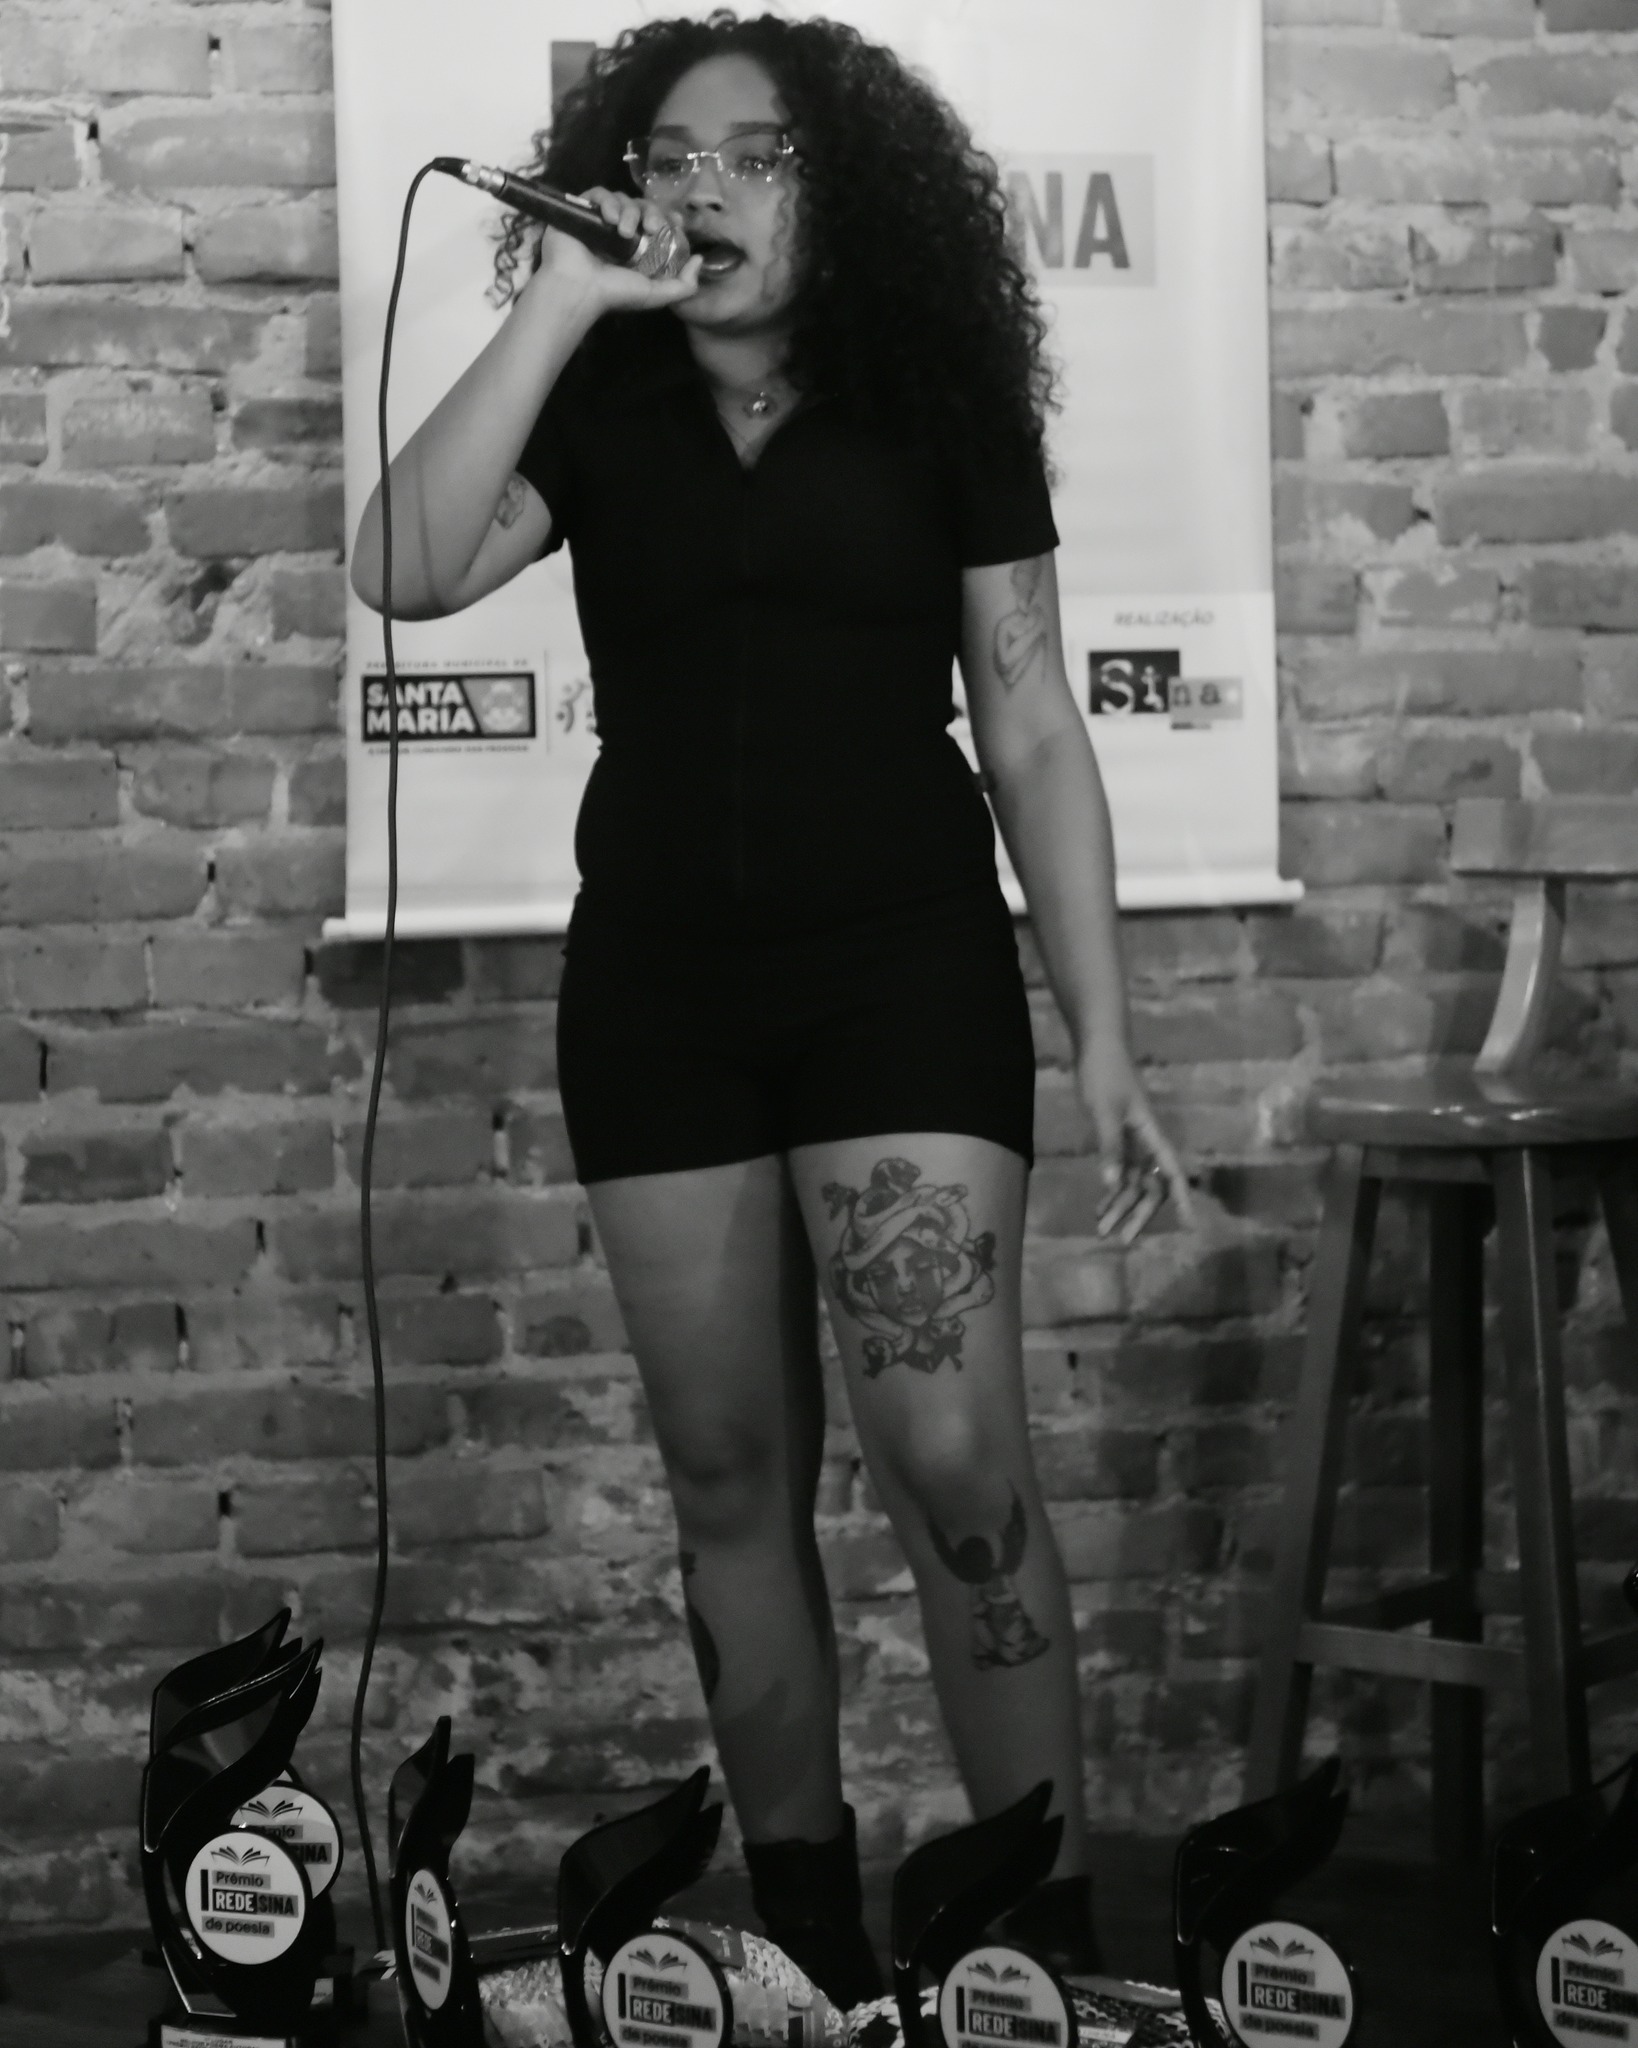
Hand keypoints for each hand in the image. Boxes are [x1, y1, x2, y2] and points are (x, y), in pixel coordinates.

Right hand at [535, 185, 701, 314]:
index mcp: (638, 247)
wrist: (579, 289)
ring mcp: (601, 219)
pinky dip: (608, 202)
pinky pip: (600, 194)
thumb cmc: (614, 293)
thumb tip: (699, 260)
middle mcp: (621, 231)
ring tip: (624, 231)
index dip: (669, 217)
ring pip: (623, 199)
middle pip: (644, 207)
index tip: (675, 222)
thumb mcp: (655, 295)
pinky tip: (610, 218)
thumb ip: (683, 285)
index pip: (658, 221)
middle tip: (653, 228)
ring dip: (629, 211)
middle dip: (653, 213)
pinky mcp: (583, 209)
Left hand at [1077, 1036, 1193, 1244]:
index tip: (1190, 1226)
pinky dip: (1111, 1189)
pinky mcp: (1118, 1138)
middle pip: (1150, 1186)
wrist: (1097, 1046)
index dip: (1182, 1200)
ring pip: (1133, 1182)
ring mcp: (1133, 1141)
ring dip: (1119, 1206)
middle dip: (1138, 1213)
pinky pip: (1120, 1171)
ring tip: (1101, 1229)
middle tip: (1120, 1239)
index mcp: (1151, 1135)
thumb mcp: (1105, 1112)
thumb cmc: (1105, 1074)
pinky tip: (1099, 1206)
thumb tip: (1113, 1185)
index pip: (1171, 1173)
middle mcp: (1146, 1142)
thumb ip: (1109, 1147)